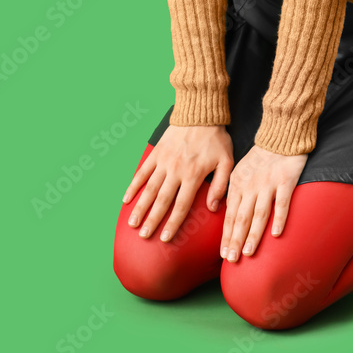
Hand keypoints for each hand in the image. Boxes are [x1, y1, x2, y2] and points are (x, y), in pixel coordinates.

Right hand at [122, 124, 233, 241]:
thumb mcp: (226, 161)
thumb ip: (220, 185)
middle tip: (144, 236)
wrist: (200, 113)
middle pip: (162, 201)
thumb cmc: (216, 138)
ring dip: (140, 207)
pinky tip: (126, 199)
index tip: (165, 239)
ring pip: (149, 188)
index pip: (181, 205)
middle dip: (152, 220)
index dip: (173, 223)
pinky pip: (142, 172)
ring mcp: (164, 162)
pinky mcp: (156, 153)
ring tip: (133, 223)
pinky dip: (133, 185)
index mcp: (193, 175)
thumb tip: (212, 208)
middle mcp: (176, 171)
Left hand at [220, 144, 307, 261]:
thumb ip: (233, 191)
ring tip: (248, 252)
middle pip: (241, 217)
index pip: (229, 214)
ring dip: (253, 234)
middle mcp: (251, 185)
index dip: (226, 235)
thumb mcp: (240, 170)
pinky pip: (282, 202)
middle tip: (232, 260)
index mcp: (238, 183)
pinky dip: (279, 218)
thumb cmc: (260, 156)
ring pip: (259, 214)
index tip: (223, 254)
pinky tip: (276, 234)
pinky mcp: (286, 180)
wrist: (281, 134)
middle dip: (235, 240)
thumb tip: (224, 212)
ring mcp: (268, 183)